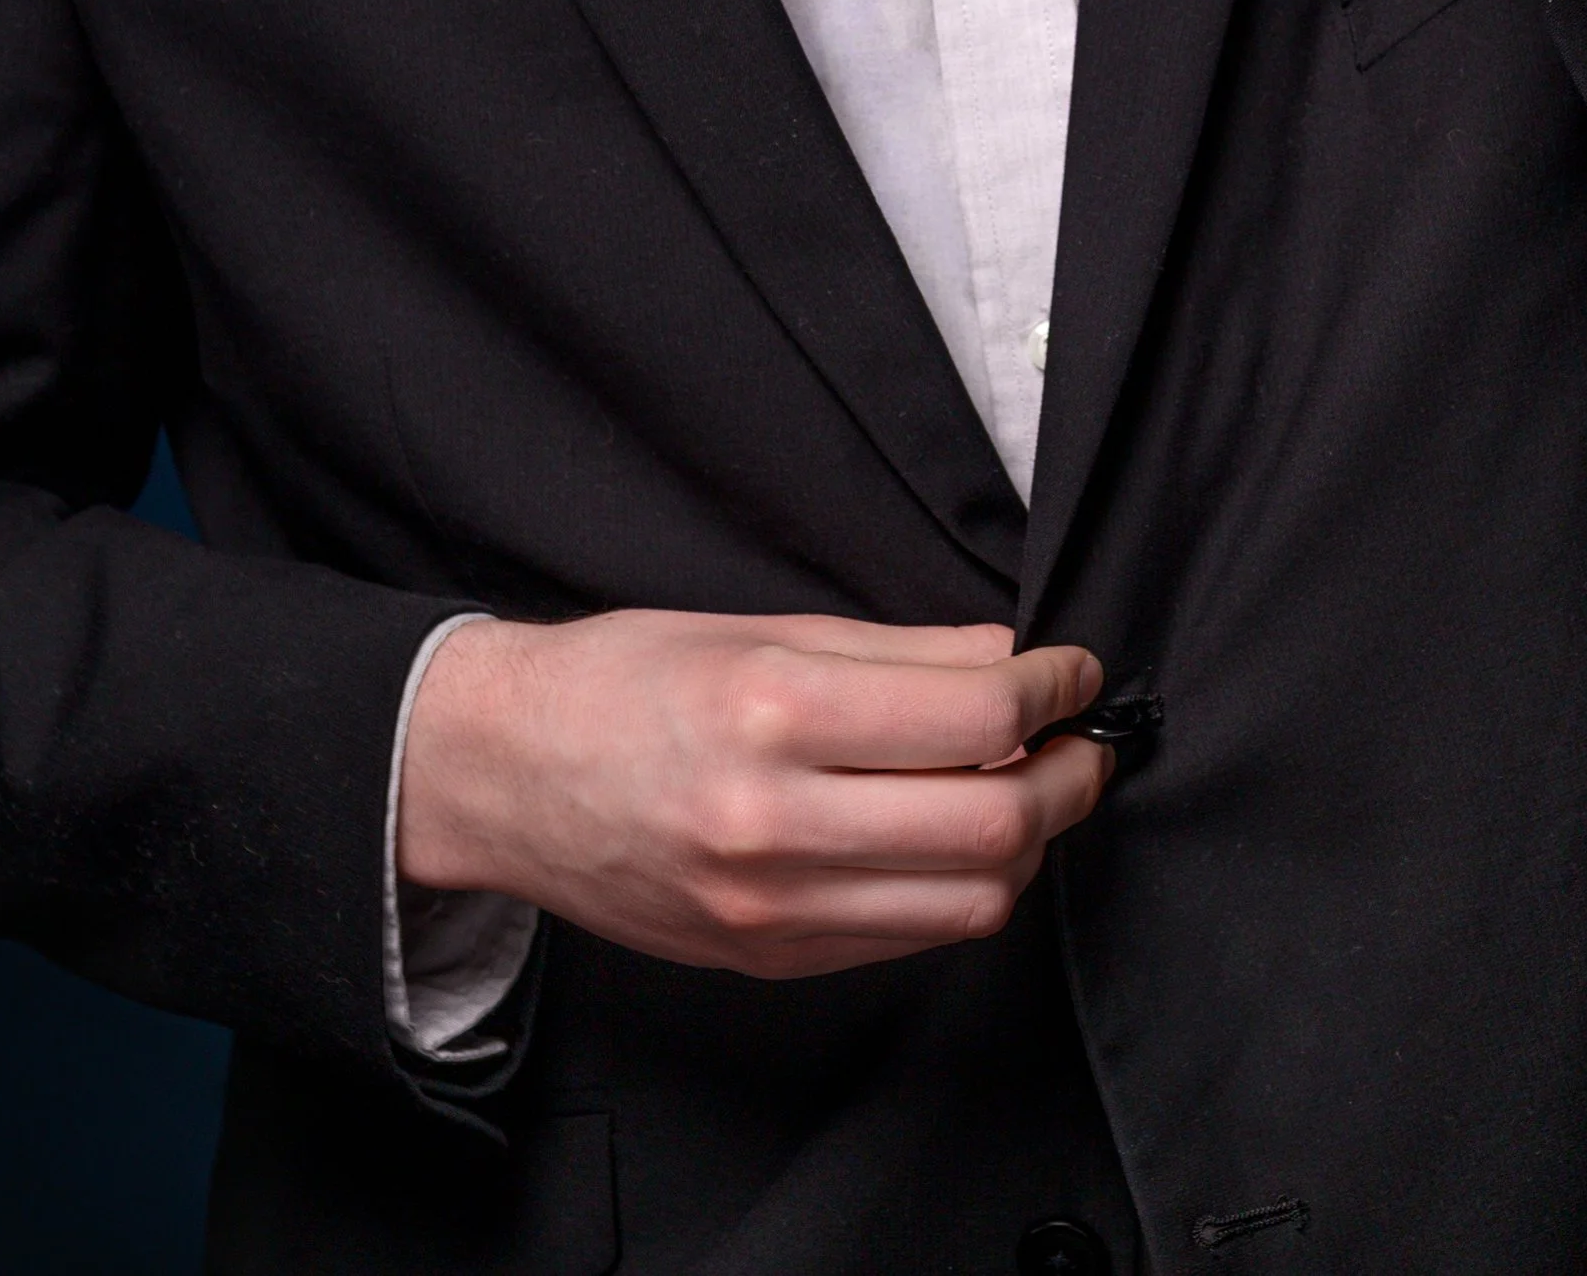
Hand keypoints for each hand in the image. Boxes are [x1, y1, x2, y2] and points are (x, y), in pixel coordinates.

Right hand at [395, 608, 1112, 976]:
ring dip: (1030, 844)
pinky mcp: (769, 960)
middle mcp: (774, 822)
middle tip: (1082, 739)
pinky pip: (910, 936)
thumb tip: (1012, 661)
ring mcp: (770, 908)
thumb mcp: (757, 627)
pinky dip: (960, 887)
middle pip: (994, 823)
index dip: (1053, 690)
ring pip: (971, 900)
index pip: (973, 713)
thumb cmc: (623, 681)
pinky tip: (956, 835)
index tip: (1074, 670)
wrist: (504, 774)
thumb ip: (896, 651)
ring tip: (1027, 788)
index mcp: (771, 712)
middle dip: (1070, 776)